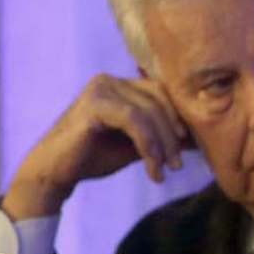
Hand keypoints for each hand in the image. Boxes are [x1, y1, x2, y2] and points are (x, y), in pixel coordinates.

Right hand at [2, 73, 190, 219]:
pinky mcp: (93, 104)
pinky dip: (148, 145)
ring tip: (163, 170)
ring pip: (149, 112)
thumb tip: (197, 138)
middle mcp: (109, 80)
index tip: (188, 146)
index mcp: (120, 84)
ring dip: (162, 145)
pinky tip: (151, 167)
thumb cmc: (94, 156)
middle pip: (158, 100)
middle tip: (177, 165)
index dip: (178, 117)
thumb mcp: (136, 144)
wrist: (56, 172)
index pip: (161, 92)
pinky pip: (134, 120)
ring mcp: (100, 89)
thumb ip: (160, 135)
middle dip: (173, 135)